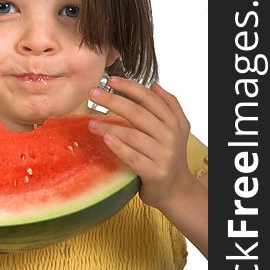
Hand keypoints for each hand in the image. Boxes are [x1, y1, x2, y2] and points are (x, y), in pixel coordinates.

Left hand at [88, 77, 193, 209]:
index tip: (111, 80)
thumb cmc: (171, 155)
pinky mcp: (154, 172)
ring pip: (132, 135)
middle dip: (113, 101)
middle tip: (93, 94)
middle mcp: (170, 136)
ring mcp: (163, 155)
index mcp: (173, 122)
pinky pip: (132, 156)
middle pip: (138, 113)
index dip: (130, 87)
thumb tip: (154, 85)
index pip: (149, 99)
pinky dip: (118, 146)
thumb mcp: (177, 128)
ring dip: (109, 126)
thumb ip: (169, 105)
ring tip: (91, 122)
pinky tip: (105, 139)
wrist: (176, 188)